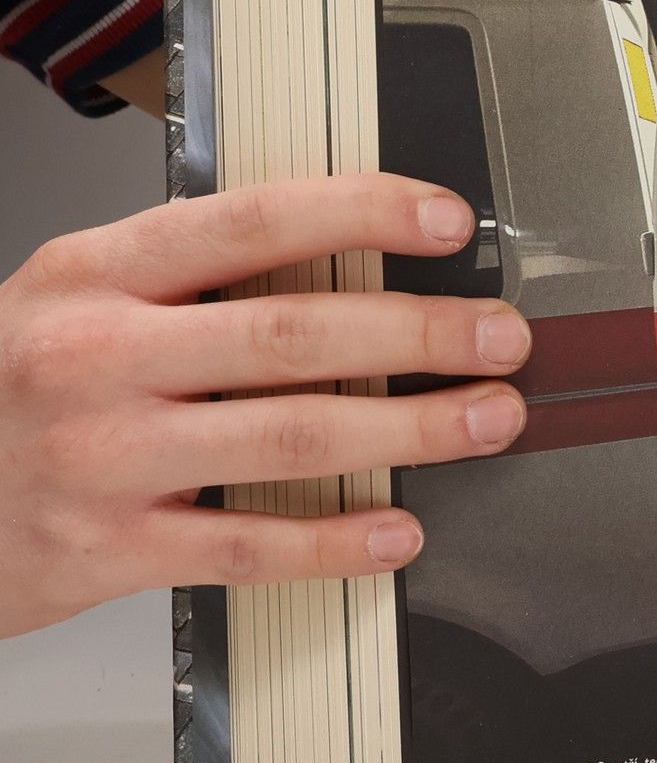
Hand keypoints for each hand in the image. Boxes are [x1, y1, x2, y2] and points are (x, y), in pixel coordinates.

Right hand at [0, 174, 531, 638]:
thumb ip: (192, 277)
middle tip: (501, 336)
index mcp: (95, 273)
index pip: (253, 222)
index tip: (449, 219)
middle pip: (292, 334)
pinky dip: (336, 542)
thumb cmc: (10, 388)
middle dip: (421, 333)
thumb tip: (351, 257)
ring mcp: (101, 456)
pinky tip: (399, 531)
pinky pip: (249, 547)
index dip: (363, 213)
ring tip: (487, 419)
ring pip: (290, 438)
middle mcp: (97, 356)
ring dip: (411, 430)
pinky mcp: (107, 549)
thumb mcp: (75, 298)